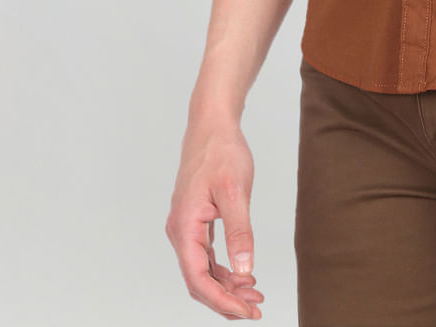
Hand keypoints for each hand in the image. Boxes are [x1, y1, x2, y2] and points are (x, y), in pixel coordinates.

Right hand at [165, 116, 264, 319]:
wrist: (211, 126)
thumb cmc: (221, 152)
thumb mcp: (235, 191)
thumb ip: (239, 231)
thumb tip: (245, 269)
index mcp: (185, 227)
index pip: (198, 279)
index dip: (222, 301)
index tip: (246, 312)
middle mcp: (180, 232)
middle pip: (198, 281)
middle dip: (226, 299)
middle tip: (255, 308)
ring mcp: (186, 228)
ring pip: (202, 270)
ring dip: (226, 286)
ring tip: (254, 294)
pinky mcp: (194, 222)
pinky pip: (205, 256)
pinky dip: (223, 269)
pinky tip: (243, 274)